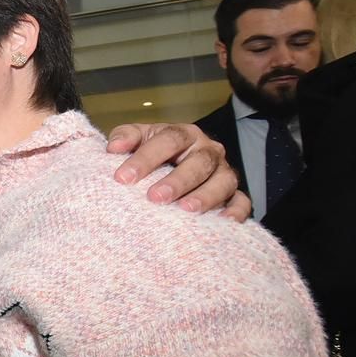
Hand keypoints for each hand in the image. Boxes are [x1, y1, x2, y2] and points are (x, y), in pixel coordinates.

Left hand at [106, 123, 248, 219]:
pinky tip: (223, 222)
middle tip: (154, 197)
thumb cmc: (152, 153)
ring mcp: (223, 172)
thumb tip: (114, 147)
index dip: (146, 158)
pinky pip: (242, 202)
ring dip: (205, 196)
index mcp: (183, 134)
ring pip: (223, 181)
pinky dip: (236, 211)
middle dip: (177, 180)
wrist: (171, 166)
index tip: (123, 178)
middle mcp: (207, 150)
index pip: (169, 140)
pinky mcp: (233, 193)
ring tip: (186, 210)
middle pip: (199, 162)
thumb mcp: (137, 139)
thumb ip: (125, 137)